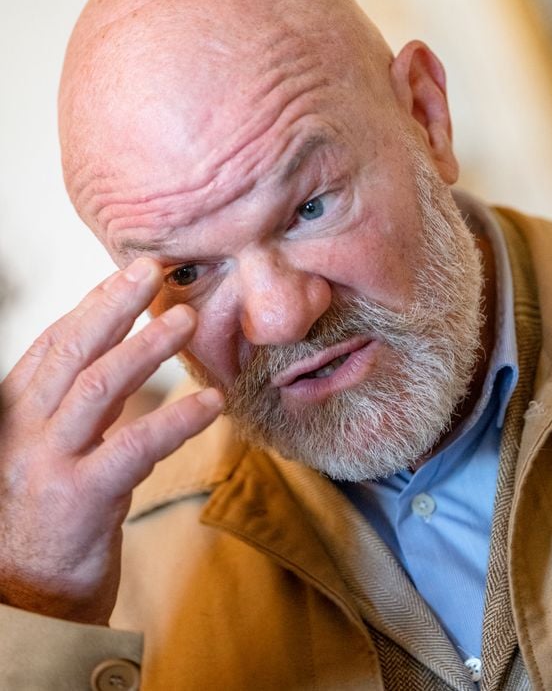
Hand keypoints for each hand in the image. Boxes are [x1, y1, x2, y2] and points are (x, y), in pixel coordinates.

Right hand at [0, 258, 221, 624]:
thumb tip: (125, 357)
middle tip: (152, 269)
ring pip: (99, 386)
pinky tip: (211, 404)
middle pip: (71, 351)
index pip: (52, 345)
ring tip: (185, 320)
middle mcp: (24, 431)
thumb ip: (81, 408)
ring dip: (146, 347)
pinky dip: (177, 420)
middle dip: (113, 304)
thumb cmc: (44, 522)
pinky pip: (134, 448)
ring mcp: (47, 464)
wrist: (25, 603)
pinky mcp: (79, 501)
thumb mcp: (50, 453)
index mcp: (15, 414)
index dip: (92, 304)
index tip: (129, 275)